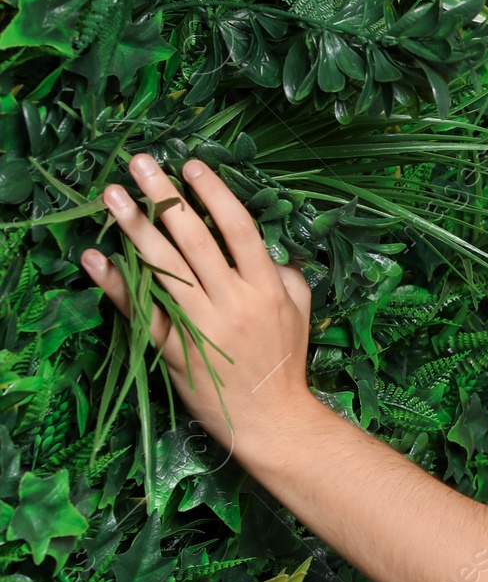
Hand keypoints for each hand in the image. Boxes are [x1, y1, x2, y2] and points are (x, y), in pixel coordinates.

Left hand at [79, 153, 314, 448]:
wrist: (270, 419)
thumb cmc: (285, 361)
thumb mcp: (299, 310)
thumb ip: (285, 272)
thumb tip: (263, 245)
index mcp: (266, 286)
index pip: (237, 228)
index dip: (214, 194)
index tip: (191, 165)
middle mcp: (232, 300)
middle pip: (193, 238)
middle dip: (164, 197)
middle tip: (140, 163)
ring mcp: (200, 324)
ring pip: (163, 267)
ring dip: (134, 227)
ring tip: (113, 195)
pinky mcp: (173, 348)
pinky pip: (140, 309)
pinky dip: (115, 282)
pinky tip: (94, 257)